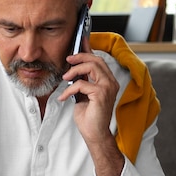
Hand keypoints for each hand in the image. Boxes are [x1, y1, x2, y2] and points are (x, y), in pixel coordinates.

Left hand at [59, 47, 123, 175]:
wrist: (94, 134)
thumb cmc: (89, 117)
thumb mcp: (83, 94)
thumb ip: (82, 81)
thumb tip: (73, 69)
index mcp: (108, 81)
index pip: (99, 60)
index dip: (88, 49)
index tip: (79, 41)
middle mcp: (111, 82)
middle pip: (96, 60)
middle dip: (80, 57)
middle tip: (67, 59)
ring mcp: (108, 88)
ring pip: (91, 67)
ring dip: (75, 70)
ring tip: (65, 78)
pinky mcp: (101, 95)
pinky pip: (82, 84)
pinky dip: (70, 89)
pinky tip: (64, 97)